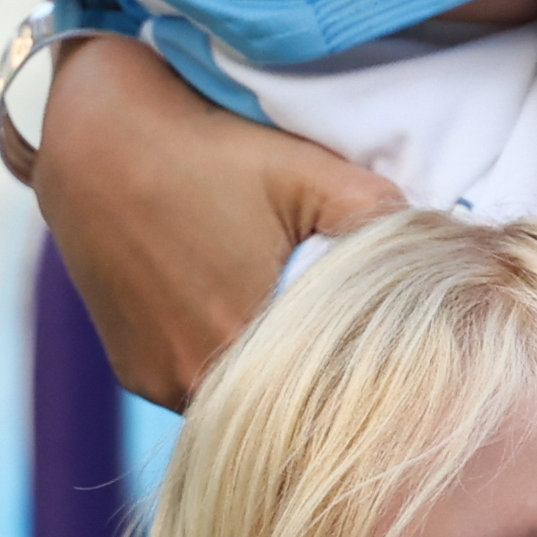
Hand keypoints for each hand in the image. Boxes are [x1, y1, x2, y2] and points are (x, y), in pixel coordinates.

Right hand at [10, 33, 406, 407]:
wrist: (92, 136)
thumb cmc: (206, 149)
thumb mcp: (305, 169)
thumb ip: (380, 217)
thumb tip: (444, 254)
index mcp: (247, 345)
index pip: (327, 392)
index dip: (356, 368)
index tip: (377, 344)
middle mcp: (193, 381)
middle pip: (280, 400)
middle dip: (310, 369)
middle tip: (333, 326)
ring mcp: (156, 380)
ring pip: (236, 395)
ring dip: (260, 366)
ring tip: (270, 304)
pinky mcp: (132, 369)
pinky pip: (193, 381)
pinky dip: (216, 356)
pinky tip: (223, 303)